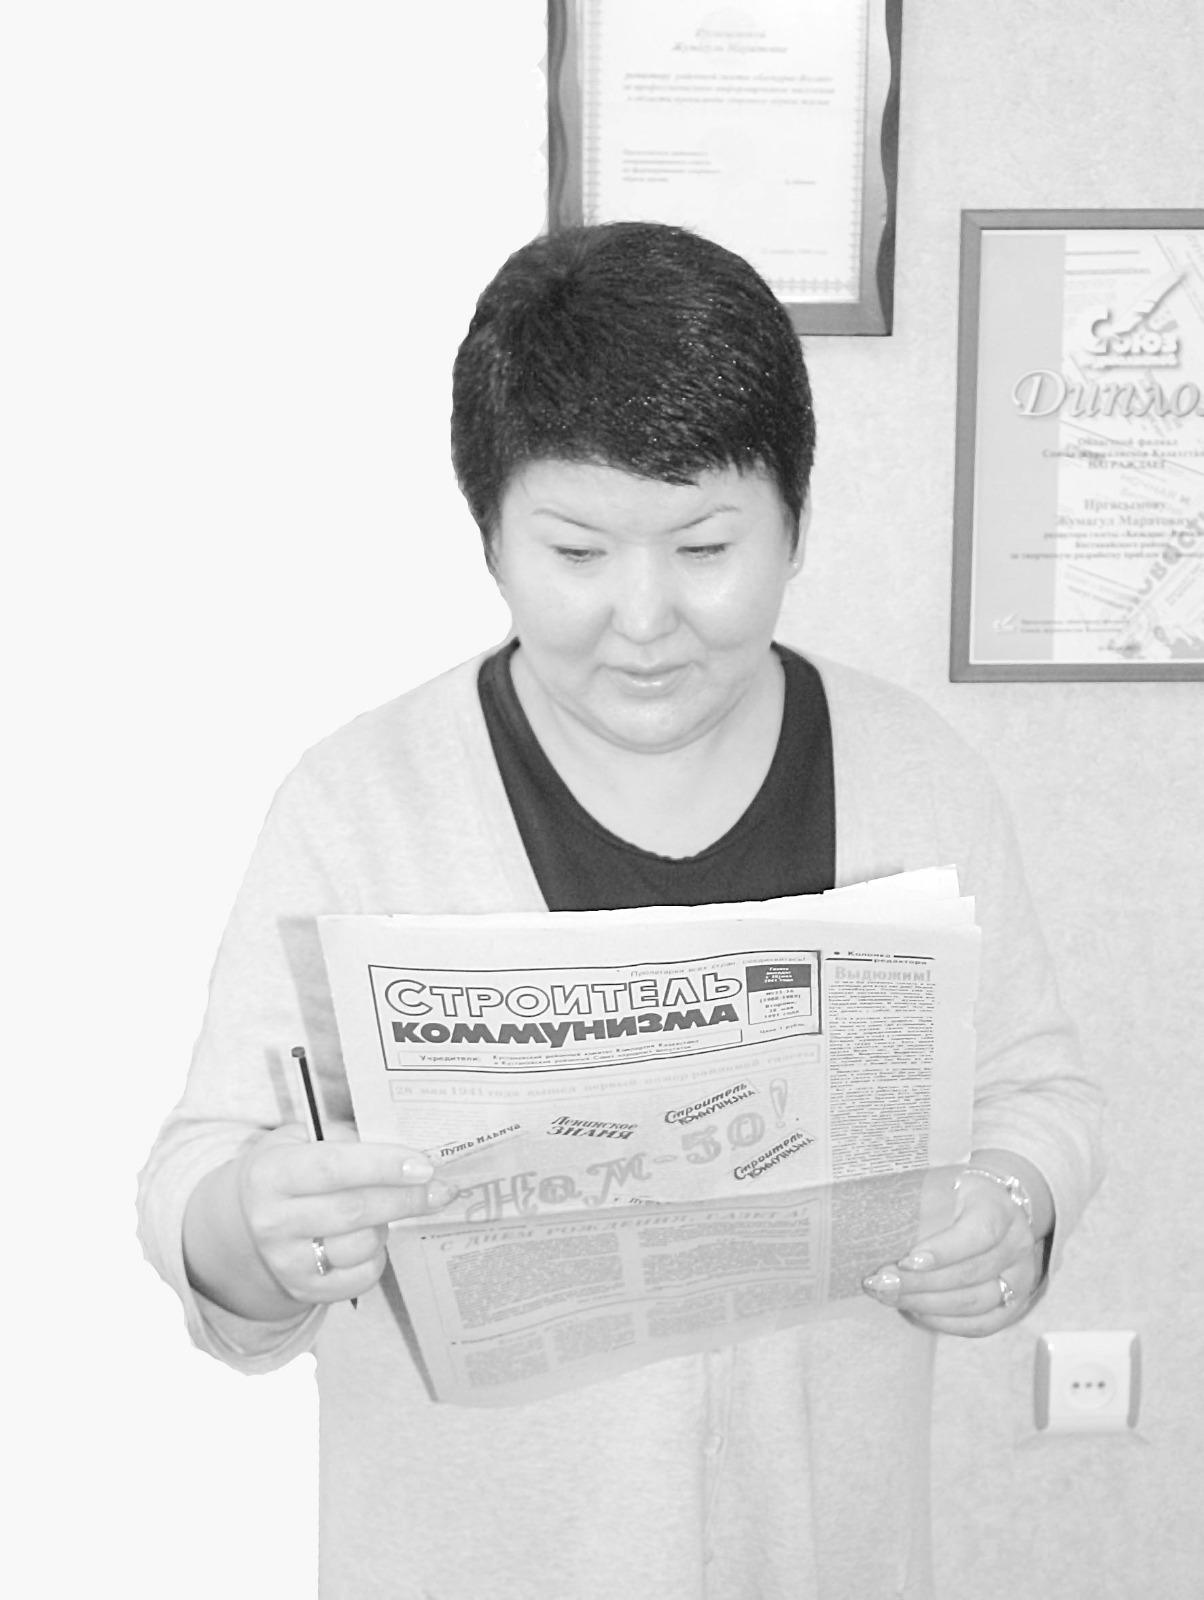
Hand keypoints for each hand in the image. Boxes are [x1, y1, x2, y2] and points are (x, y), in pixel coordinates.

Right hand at [234, 1121, 456, 1305]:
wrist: (245, 1223)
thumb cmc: (290, 1170)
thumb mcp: (303, 1140)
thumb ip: (347, 1138)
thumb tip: (407, 1149)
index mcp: (272, 1174)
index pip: (333, 1168)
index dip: (383, 1165)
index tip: (423, 1165)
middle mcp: (273, 1222)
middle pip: (354, 1210)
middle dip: (406, 1198)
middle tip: (441, 1189)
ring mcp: (286, 1261)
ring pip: (362, 1245)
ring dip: (388, 1225)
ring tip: (387, 1210)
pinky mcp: (303, 1290)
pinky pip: (362, 1276)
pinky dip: (378, 1256)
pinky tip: (372, 1238)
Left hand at [861, 1170, 1043, 1336]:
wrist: (994, 1207)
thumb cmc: (959, 1195)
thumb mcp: (943, 1182)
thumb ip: (920, 1201)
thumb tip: (875, 1218)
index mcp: (1000, 1209)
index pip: (977, 1234)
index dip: (942, 1251)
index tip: (906, 1260)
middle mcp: (1017, 1246)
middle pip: (969, 1273)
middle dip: (919, 1282)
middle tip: (880, 1282)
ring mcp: (1019, 1279)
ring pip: (973, 1302)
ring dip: (925, 1303)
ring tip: (888, 1296)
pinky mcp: (1013, 1305)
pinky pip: (979, 1324)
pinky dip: (943, 1321)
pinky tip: (914, 1310)